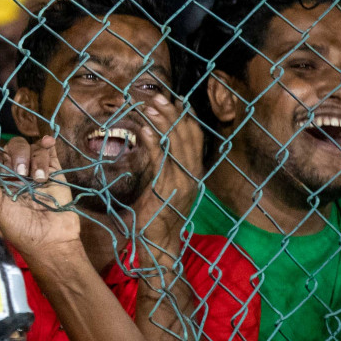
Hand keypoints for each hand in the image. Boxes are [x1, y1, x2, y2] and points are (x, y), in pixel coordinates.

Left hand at [0, 131, 82, 253]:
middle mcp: (16, 172)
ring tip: (38, 179)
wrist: (50, 239)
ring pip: (30, 147)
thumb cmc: (19, 227)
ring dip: (32, 160)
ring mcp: (35, 169)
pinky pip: (48, 150)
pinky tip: (48, 144)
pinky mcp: (54, 169)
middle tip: (21, 174)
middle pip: (12, 146)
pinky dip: (47, 145)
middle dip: (15, 156)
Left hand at [132, 92, 202, 250]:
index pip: (195, 139)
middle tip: (159, 95)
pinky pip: (162, 161)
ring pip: (176, 144)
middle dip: (174, 113)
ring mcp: (182, 181)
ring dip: (163, 122)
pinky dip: (154, 143)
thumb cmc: (157, 217)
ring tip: (151, 104)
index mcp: (193, 173)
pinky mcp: (167, 189)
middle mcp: (192, 175)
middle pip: (188, 136)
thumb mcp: (163, 187)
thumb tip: (155, 143)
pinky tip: (145, 130)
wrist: (160, 244)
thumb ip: (163, 167)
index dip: (186, 118)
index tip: (176, 100)